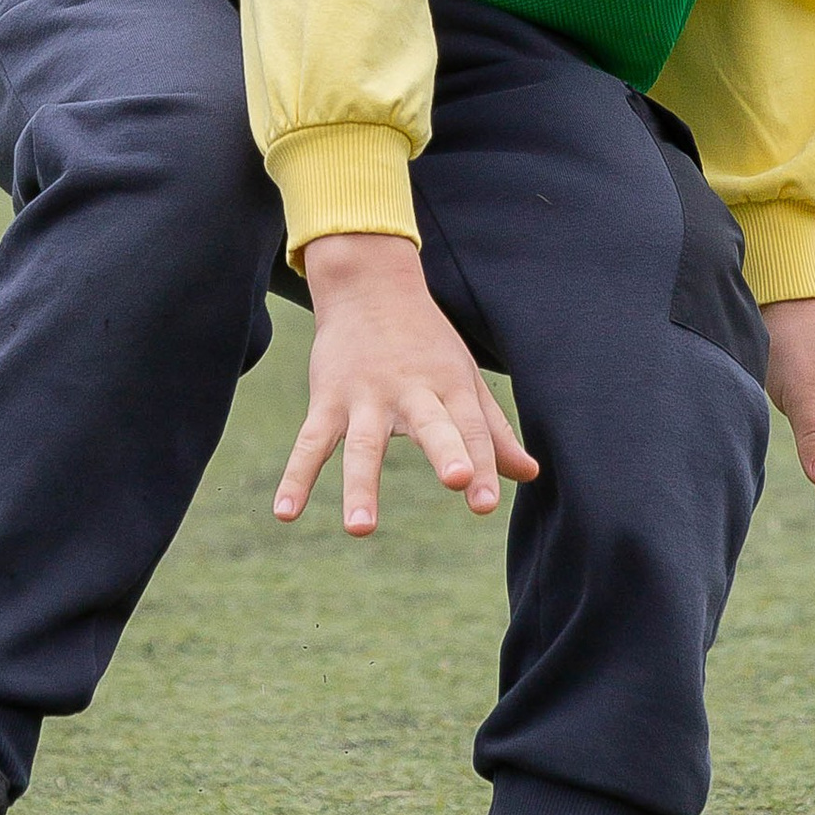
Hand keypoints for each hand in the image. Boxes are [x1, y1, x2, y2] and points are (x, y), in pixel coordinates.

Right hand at [277, 232, 537, 536]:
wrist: (369, 285)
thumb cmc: (427, 343)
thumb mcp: (465, 379)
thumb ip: (493, 432)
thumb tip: (529, 475)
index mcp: (451, 386)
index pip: (473, 430)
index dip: (483, 465)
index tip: (485, 504)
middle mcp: (411, 390)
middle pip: (431, 424)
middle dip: (446, 451)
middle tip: (457, 481)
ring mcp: (365, 395)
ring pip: (362, 443)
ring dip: (361, 485)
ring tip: (361, 529)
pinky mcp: (327, 398)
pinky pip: (310, 442)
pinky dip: (296, 477)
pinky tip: (285, 512)